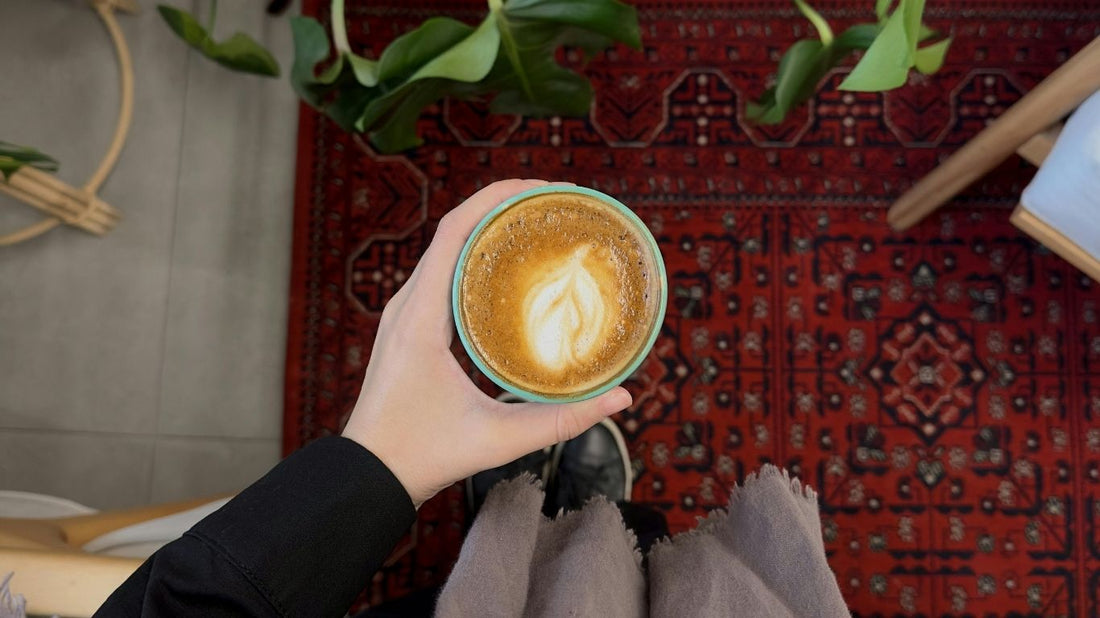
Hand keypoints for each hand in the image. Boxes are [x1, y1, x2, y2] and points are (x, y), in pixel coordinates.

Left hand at [342, 179, 632, 506]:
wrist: (369, 476)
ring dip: (486, 228)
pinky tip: (507, 266)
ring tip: (535, 222)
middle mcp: (407, 304)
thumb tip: (621, 397)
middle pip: (453, 230)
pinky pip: (441, 273)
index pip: (455, 231)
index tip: (542, 188)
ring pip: (445, 250)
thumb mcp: (498, 438)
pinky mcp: (408, 327)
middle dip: (501, 205)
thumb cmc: (423, 455)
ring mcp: (404, 314)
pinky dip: (473, 256)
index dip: (497, 198)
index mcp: (421, 316)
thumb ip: (562, 419)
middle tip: (553, 202)